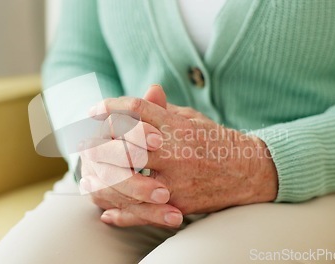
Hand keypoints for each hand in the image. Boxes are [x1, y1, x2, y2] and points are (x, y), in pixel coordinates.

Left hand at [83, 85, 277, 225]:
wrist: (250, 171)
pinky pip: (144, 211)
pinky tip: (107, 212)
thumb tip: (147, 91)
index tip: (93, 110)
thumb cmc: (216, 141)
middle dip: (100, 143)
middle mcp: (176, 151)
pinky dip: (122, 215)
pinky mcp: (181, 203)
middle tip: (83, 145)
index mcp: (178, 126)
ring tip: (89, 177)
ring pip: (129, 179)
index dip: (111, 107)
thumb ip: (166, 110)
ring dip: (104, 178)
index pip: (137, 109)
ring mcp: (177, 179)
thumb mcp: (192, 119)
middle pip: (125, 143)